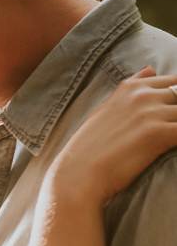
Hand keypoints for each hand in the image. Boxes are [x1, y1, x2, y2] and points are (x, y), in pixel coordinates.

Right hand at [51, 67, 176, 203]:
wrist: (78, 176)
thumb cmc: (89, 148)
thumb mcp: (105, 110)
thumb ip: (130, 90)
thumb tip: (150, 69)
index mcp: (130, 87)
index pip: (174, 81)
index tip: (169, 116)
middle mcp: (142, 95)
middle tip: (165, 128)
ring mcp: (151, 113)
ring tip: (167, 137)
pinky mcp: (160, 133)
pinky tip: (170, 144)